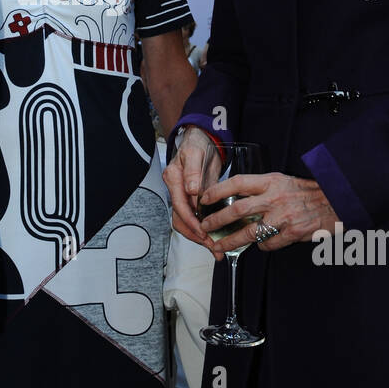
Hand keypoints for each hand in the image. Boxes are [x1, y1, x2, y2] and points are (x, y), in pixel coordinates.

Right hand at [163, 127, 220, 249]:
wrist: (200, 139)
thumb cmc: (197, 143)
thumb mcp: (195, 153)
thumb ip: (192, 171)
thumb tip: (191, 189)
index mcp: (174, 179)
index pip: (180, 206)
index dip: (191, 221)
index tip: (203, 231)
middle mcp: (176, 189)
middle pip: (180, 219)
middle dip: (195, 235)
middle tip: (212, 245)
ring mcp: (183, 195)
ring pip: (186, 222)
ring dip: (199, 236)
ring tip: (215, 248)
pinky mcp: (192, 199)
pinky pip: (195, 217)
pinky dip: (204, 229)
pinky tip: (214, 238)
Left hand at [199, 172, 337, 258]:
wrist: (336, 200)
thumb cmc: (306, 192)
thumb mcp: (282, 181)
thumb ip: (261, 188)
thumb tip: (235, 198)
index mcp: (271, 181)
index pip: (237, 183)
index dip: (217, 190)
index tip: (204, 198)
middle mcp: (275, 198)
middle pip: (238, 210)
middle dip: (217, 220)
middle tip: (205, 226)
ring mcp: (283, 217)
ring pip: (249, 232)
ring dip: (231, 240)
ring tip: (219, 245)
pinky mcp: (293, 233)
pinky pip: (269, 243)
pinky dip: (261, 246)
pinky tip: (259, 245)